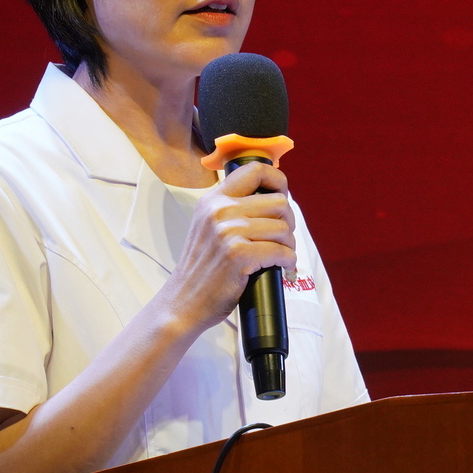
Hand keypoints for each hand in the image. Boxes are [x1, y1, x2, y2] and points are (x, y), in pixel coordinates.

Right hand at [163, 160, 292, 331]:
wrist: (183, 302)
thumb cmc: (202, 269)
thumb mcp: (208, 227)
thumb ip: (231, 209)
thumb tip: (272, 200)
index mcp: (213, 200)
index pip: (254, 170)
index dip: (278, 180)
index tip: (283, 195)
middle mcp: (220, 210)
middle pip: (279, 202)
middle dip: (288, 222)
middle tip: (283, 238)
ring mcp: (228, 232)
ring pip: (283, 228)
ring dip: (289, 245)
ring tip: (282, 256)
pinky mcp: (238, 254)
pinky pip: (281, 251)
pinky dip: (288, 262)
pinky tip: (283, 268)